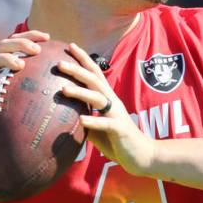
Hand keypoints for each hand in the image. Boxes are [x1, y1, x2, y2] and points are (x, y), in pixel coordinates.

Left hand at [58, 43, 156, 176]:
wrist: (142, 156)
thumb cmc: (117, 141)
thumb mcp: (97, 127)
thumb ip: (84, 118)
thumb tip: (63, 117)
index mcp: (107, 99)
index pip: (95, 74)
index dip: (83, 59)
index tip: (69, 46)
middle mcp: (113, 102)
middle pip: (94, 80)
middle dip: (78, 70)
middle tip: (60, 63)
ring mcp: (117, 114)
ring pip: (99, 98)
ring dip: (81, 92)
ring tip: (64, 89)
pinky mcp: (120, 129)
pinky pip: (106, 123)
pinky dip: (94, 120)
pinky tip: (81, 120)